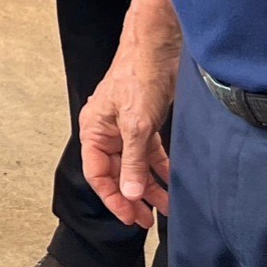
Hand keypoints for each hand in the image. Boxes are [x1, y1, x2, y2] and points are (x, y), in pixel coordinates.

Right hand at [80, 42, 175, 227]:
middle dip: (132, 196)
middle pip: (116, 172)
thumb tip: (130, 194)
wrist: (160, 46)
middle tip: (146, 220)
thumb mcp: (136, 125)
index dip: (112, 198)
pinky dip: (161, 167)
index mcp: (94, 129)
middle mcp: (107, 130)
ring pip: (135, 164)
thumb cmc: (139, 75)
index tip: (130, 216)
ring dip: (150, 186)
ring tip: (165, 207)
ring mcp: (127, 126)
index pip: (97, 174)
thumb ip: (133, 163)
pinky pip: (150, 152)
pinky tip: (172, 182)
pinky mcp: (145, 121)